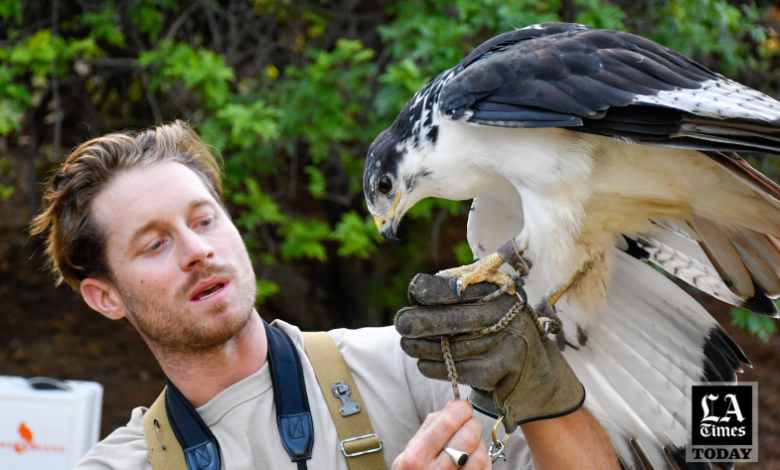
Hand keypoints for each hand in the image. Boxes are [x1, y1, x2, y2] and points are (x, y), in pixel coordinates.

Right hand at [392, 400, 490, 469]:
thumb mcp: (410, 449)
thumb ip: (431, 425)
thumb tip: (453, 405)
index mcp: (418, 455)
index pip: (448, 423)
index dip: (461, 409)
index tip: (463, 406)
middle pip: (468, 437)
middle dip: (472, 423)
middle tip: (468, 423)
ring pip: (480, 454)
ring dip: (479, 443)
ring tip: (470, 443)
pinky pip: (485, 469)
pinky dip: (484, 458)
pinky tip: (473, 457)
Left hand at [395, 274, 584, 433]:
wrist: (536, 374)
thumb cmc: (502, 332)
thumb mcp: (491, 305)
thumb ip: (461, 293)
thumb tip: (417, 290)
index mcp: (500, 292)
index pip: (460, 288)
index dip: (433, 291)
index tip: (413, 293)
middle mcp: (505, 316)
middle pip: (454, 318)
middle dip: (420, 322)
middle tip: (400, 323)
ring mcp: (504, 344)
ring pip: (452, 347)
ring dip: (422, 348)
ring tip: (407, 345)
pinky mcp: (500, 371)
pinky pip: (457, 369)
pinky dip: (434, 367)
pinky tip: (422, 363)